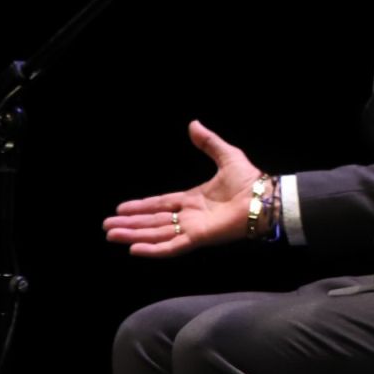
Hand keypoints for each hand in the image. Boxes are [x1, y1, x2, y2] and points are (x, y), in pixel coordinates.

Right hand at [104, 121, 262, 256]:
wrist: (266, 198)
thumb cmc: (251, 181)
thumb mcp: (226, 156)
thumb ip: (209, 143)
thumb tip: (193, 124)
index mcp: (193, 199)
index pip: (160, 204)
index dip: (141, 207)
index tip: (121, 209)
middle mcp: (189, 216)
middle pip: (153, 221)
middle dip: (130, 224)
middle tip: (107, 226)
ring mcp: (193, 228)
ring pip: (156, 234)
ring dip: (134, 235)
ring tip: (112, 235)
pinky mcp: (199, 238)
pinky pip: (172, 245)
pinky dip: (154, 249)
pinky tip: (134, 249)